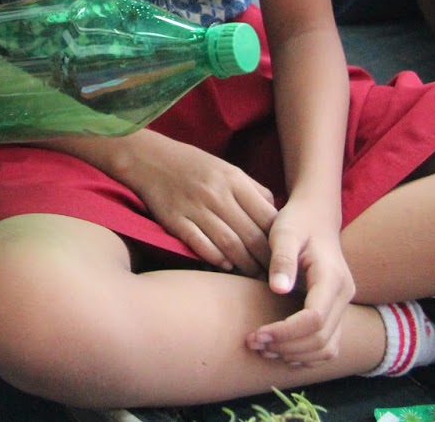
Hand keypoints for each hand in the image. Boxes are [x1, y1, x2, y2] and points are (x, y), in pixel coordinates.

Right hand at [122, 132, 277, 274]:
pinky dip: (215, 258)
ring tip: (254, 276)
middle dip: (266, 260)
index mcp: (234, 180)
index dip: (279, 241)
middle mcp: (217, 194)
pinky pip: (200, 244)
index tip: (285, 256)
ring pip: (229, 244)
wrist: (149, 158)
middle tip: (274, 275)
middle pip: (251, 235)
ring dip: (244, 264)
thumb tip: (275, 215)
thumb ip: (252, 190)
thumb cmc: (193, 165)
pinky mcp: (175, 220)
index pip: (267, 217)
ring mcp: (195, 207)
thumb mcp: (227, 168)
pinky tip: (225, 266)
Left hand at [246, 200, 354, 365]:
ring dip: (295, 354)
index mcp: (332, 277)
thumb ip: (282, 259)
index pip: (314, 319)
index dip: (286, 332)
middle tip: (253, 343)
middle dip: (286, 346)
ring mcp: (343, 305)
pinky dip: (305, 354)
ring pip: (327, 348)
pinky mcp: (336, 312)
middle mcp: (344, 295)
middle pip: (321, 339)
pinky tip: (279, 349)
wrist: (316, 216)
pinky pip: (327, 344)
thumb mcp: (285, 233)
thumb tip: (278, 289)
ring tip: (263, 348)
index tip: (257, 334)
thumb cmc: (297, 222)